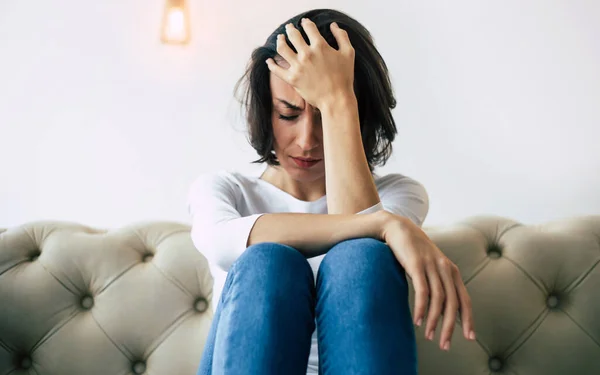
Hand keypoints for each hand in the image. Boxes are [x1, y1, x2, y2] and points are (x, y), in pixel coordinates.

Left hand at [265, 18, 354, 108]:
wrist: (336, 99)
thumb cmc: (344, 77)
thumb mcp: (348, 53)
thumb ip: (341, 36)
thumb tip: (333, 25)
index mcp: (320, 46)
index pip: (309, 28)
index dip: (306, 23)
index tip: (304, 22)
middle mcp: (306, 54)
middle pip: (293, 35)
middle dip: (290, 29)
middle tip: (289, 27)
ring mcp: (298, 66)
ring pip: (282, 48)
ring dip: (279, 40)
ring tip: (280, 38)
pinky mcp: (292, 79)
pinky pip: (277, 70)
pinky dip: (271, 64)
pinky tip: (269, 60)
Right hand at [381, 212, 475, 350]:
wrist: (398, 228)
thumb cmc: (413, 251)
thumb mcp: (430, 267)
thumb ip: (438, 285)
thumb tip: (441, 312)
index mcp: (451, 271)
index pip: (464, 300)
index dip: (468, 320)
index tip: (469, 338)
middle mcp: (445, 268)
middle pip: (453, 304)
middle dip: (450, 327)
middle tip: (445, 345)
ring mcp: (432, 266)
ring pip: (438, 300)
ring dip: (433, 321)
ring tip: (428, 336)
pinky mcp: (417, 264)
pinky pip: (422, 291)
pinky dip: (421, 308)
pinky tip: (417, 321)